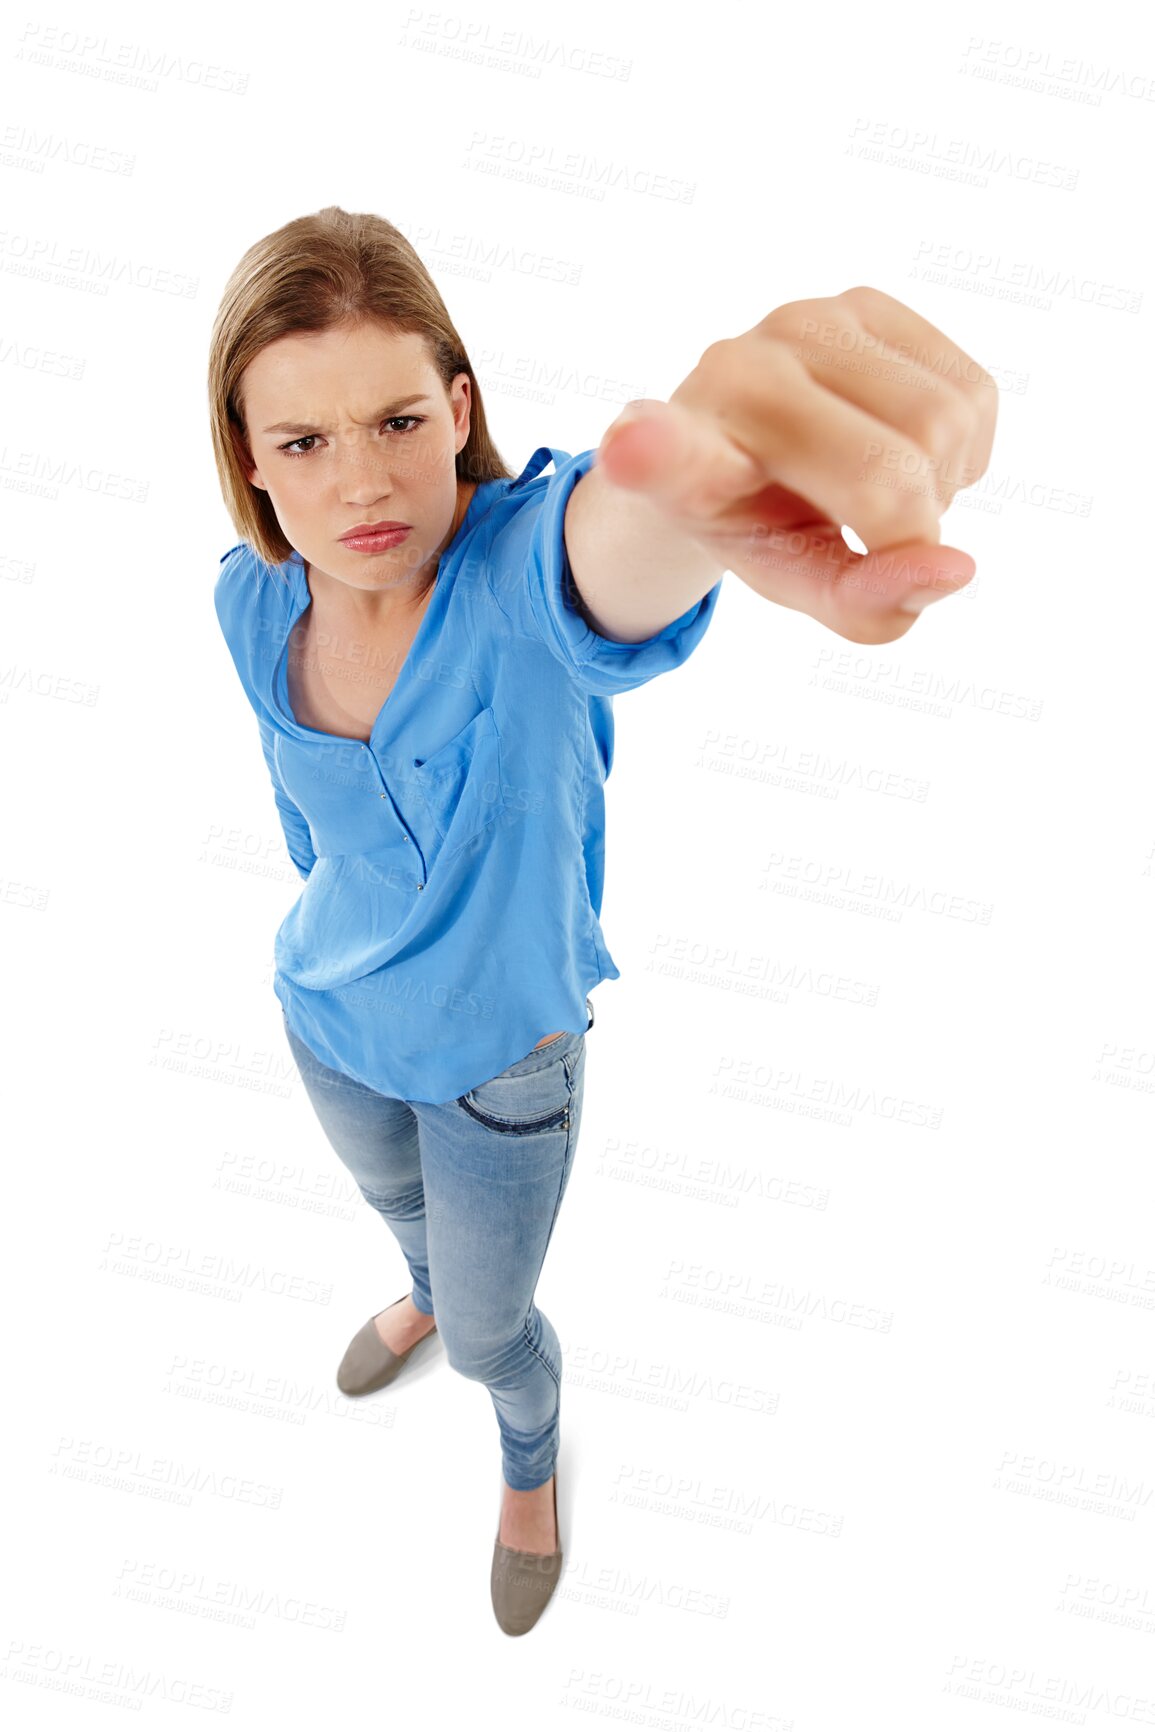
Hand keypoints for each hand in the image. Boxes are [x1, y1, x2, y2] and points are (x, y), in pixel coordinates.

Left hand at [595, 286, 997, 644]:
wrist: (754, 445)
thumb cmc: (763, 522)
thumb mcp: (797, 582)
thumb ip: (864, 603)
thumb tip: (955, 568)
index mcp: (688, 462)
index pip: (665, 453)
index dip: (654, 450)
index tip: (631, 446)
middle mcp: (736, 374)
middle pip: (890, 472)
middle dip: (915, 528)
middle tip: (872, 533)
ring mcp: (801, 323)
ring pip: (945, 422)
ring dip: (942, 485)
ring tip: (881, 489)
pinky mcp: (864, 302)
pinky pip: (971, 390)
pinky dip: (964, 448)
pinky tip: (907, 448)